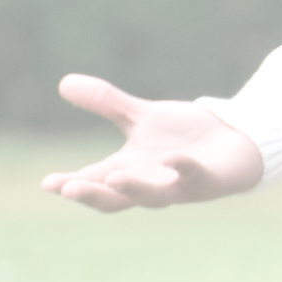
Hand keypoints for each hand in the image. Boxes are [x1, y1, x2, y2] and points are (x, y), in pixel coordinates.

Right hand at [40, 75, 264, 211]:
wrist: (234, 140)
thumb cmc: (183, 137)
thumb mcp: (141, 117)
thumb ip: (106, 103)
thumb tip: (64, 82)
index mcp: (128, 171)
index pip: (92, 182)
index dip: (70, 185)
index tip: (47, 183)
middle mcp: (150, 184)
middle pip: (116, 199)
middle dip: (93, 194)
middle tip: (69, 188)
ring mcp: (179, 185)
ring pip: (152, 196)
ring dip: (133, 188)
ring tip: (114, 176)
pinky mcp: (210, 180)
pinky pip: (196, 177)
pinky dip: (184, 169)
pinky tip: (172, 160)